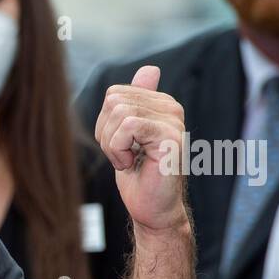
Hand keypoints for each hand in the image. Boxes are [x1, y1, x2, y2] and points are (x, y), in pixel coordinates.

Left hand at [95, 65, 188, 232]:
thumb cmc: (138, 177)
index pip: (114, 94)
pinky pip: (128, 126)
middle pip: (113, 100)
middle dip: (106, 133)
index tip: (120, 146)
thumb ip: (134, 104)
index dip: (105, 124)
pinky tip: (132, 164)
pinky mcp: (170, 136)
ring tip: (128, 161)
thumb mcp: (127, 136)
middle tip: (123, 155)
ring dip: (112, 144)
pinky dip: (119, 149)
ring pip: (119, 112)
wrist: (152, 209)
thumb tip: (150, 69)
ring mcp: (173, 121)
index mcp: (160, 103)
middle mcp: (171, 107)